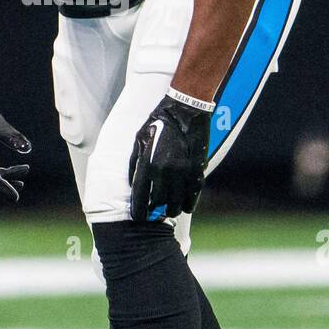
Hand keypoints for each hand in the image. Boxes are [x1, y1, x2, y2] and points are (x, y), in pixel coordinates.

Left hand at [128, 92, 211, 221]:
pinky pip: (193, 194)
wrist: (185, 110)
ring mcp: (182, 172)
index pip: (140, 195)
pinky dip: (189, 204)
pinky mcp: (197, 170)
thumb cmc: (159, 123)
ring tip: (170, 211)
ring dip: (173, 210)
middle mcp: (164, 171)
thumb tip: (131, 184)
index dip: (139, 210)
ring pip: (177, 202)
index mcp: (147, 164)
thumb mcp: (139, 140)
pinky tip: (186, 207)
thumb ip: (134, 162)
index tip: (139, 218)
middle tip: (155, 214)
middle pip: (159, 203)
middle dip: (156, 211)